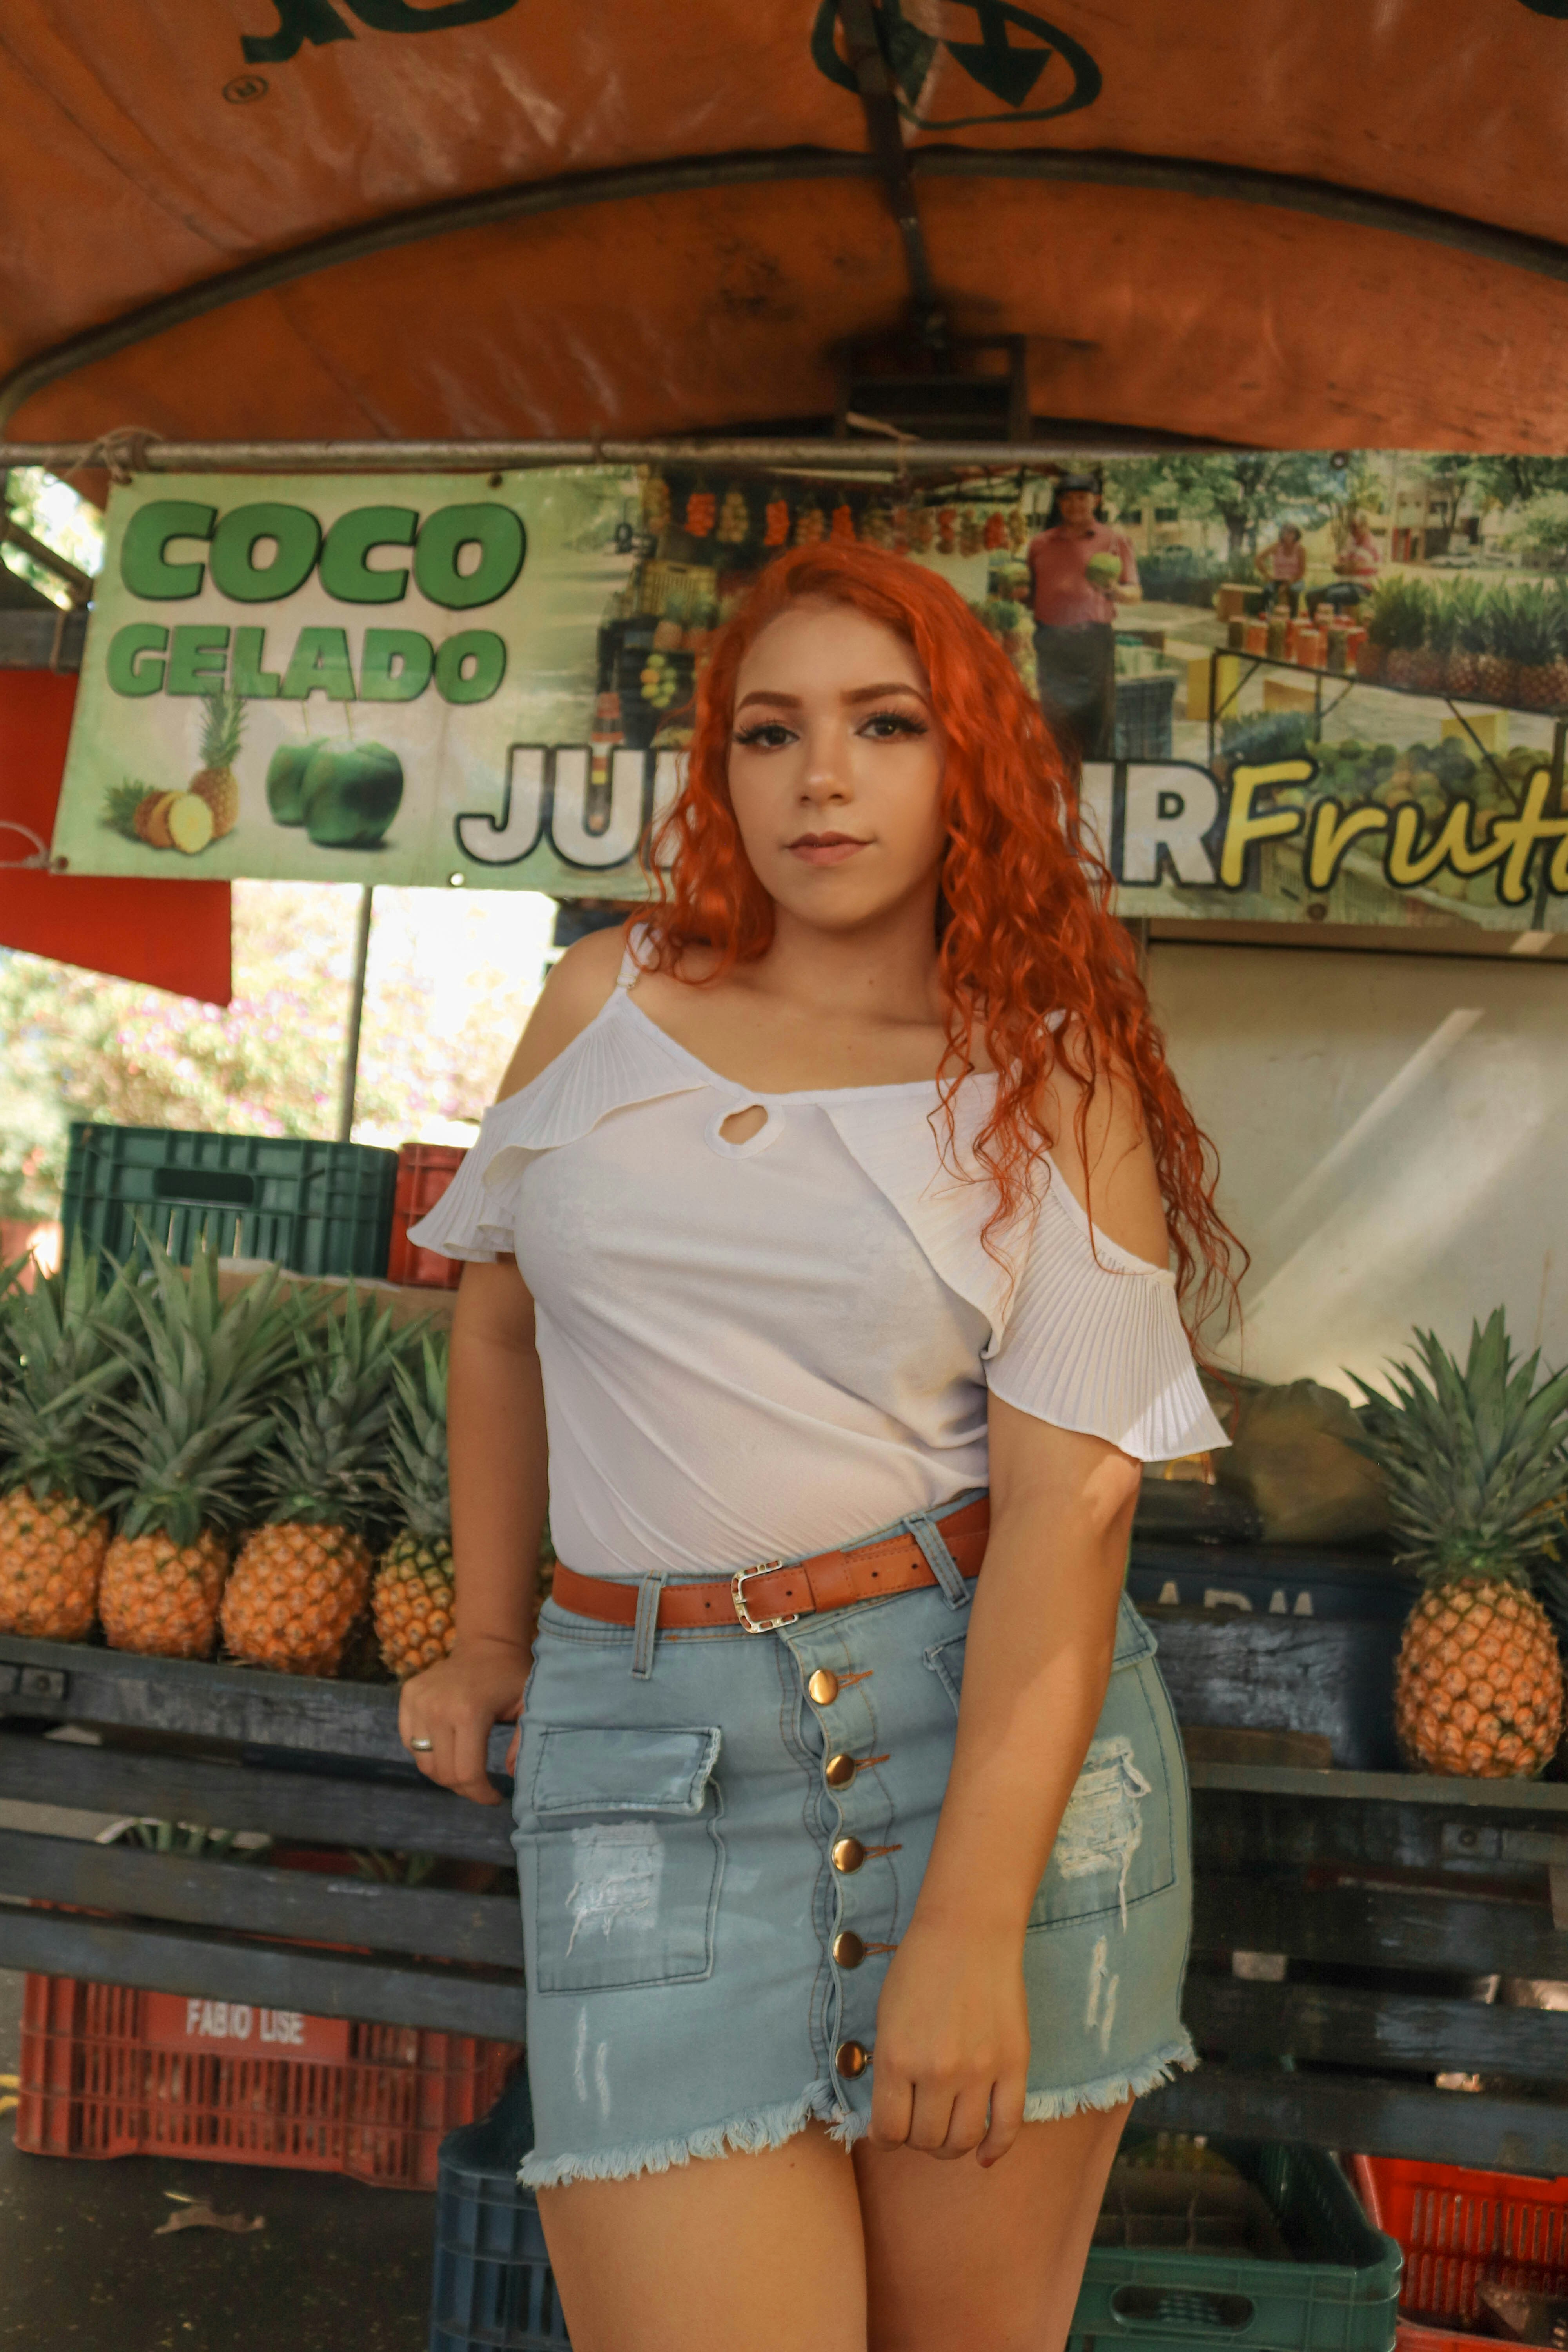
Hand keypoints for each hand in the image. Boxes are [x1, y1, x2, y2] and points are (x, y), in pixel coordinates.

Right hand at [399, 1633, 530, 1804]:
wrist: (487, 1644)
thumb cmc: (511, 1678)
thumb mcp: (528, 1707)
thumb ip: (523, 1743)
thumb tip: (511, 1775)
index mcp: (469, 1713)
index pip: (466, 1774)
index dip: (480, 1795)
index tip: (495, 1798)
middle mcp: (437, 1709)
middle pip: (443, 1773)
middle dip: (464, 1789)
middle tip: (481, 1786)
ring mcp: (418, 1701)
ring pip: (424, 1762)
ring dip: (444, 1774)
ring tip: (465, 1769)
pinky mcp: (408, 1696)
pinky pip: (409, 1743)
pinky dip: (427, 1753)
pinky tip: (448, 1748)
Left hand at [867, 1918, 1030, 2166]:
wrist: (968, 1930)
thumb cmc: (919, 1968)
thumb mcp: (886, 2018)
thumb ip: (889, 2071)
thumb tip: (890, 2121)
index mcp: (898, 2059)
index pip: (889, 2132)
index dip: (885, 2139)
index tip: (887, 2132)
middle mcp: (938, 2071)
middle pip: (926, 2141)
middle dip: (917, 2140)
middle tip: (917, 2122)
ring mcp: (980, 2070)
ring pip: (963, 2140)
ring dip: (950, 2146)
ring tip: (945, 2131)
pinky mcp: (1014, 2064)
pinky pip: (1007, 2125)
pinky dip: (994, 2149)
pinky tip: (983, 2156)